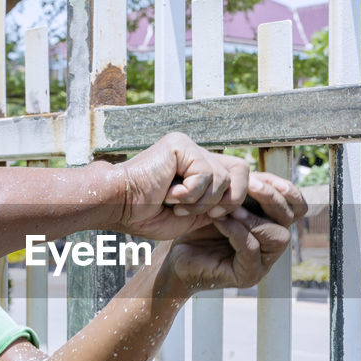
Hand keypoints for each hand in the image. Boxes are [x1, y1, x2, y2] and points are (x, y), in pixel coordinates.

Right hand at [114, 133, 249, 239]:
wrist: (117, 207)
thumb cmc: (146, 215)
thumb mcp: (192, 215)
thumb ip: (217, 206)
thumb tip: (244, 203)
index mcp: (199, 166)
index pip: (239, 176)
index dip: (234, 200)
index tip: (214, 216)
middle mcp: (196, 152)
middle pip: (241, 171)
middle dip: (226, 200)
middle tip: (198, 211)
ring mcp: (189, 146)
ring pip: (223, 177)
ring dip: (200, 201)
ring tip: (175, 203)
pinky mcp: (180, 144)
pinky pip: (205, 174)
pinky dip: (190, 193)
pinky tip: (168, 194)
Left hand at [164, 172, 307, 292]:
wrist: (176, 256)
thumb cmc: (198, 226)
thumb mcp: (223, 201)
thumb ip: (240, 189)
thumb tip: (252, 173)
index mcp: (272, 223)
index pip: (297, 207)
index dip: (287, 190)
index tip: (265, 176)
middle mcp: (272, 243)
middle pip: (290, 219)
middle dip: (272, 198)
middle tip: (251, 184)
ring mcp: (263, 261)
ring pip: (277, 236)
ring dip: (255, 218)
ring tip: (232, 207)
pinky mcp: (249, 275)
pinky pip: (252, 249)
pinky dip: (237, 232)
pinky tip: (221, 221)